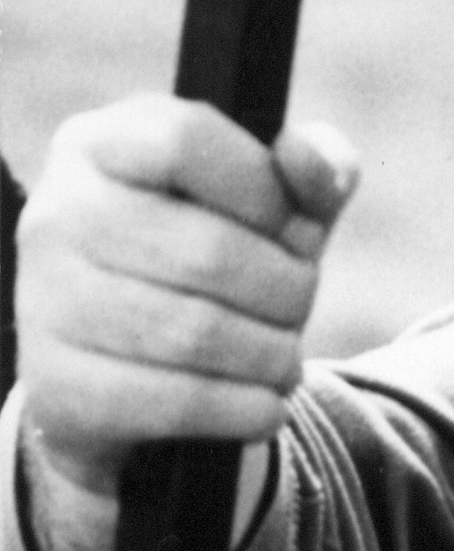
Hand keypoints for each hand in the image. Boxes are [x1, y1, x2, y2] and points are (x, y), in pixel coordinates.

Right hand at [12, 100, 356, 550]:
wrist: (129, 365)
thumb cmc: (212, 261)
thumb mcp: (270, 205)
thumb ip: (311, 169)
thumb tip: (311, 159)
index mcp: (100, 145)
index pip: (186, 142)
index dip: (264, 190)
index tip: (288, 225)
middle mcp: (56, 215)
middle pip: (211, 253)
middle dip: (288, 289)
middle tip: (297, 305)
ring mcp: (44, 302)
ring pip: (198, 334)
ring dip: (273, 354)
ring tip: (283, 357)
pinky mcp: (57, 387)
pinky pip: (178, 403)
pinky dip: (246, 408)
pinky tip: (262, 403)